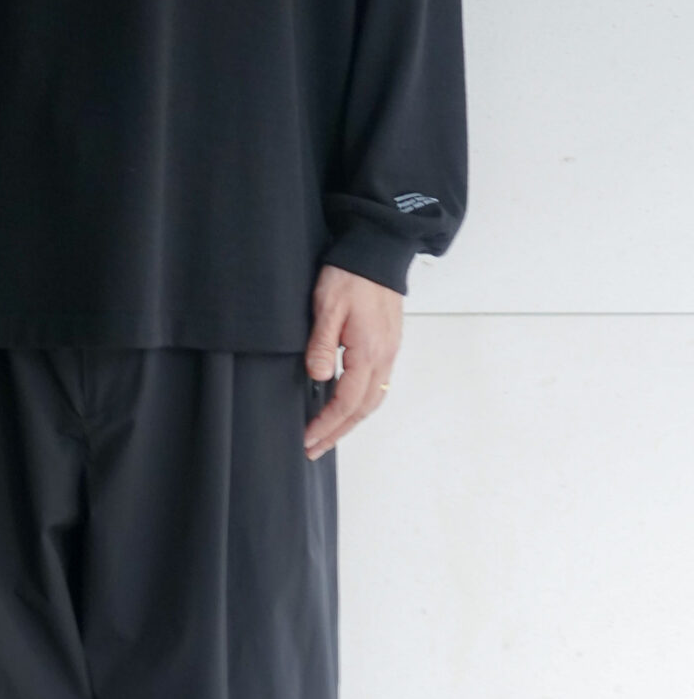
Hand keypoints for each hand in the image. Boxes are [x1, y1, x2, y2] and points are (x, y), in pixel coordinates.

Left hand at [303, 265, 402, 459]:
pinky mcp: (389, 345)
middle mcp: (384, 357)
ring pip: (373, 400)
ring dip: (350, 421)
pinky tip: (346, 407)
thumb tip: (319, 377)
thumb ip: (322, 345)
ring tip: (329, 434)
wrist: (378, 249)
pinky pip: (378, 385)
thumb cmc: (351, 274)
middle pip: (363, 409)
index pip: (347, 401)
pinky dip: (361, 404)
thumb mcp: (327, 307)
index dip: (327, 424)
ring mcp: (390, 351)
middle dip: (338, 432)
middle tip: (315, 448)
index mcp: (368, 351)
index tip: (308, 438)